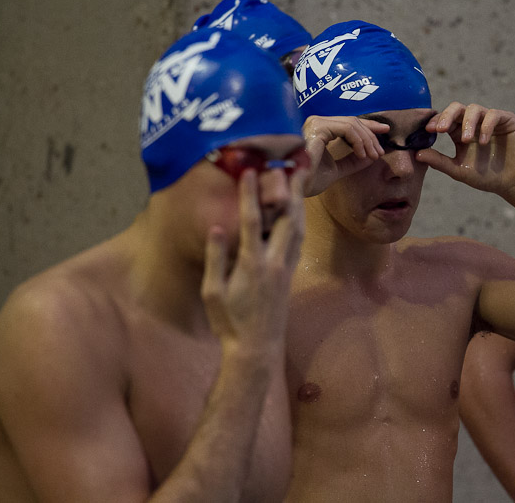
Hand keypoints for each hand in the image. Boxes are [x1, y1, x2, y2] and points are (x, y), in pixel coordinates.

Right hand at [200, 169, 306, 355]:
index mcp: (252, 264)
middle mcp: (274, 262)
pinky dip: (300, 222)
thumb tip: (217, 227)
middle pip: (287, 218)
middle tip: (295, 167)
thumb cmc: (229, 321)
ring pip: (298, 229)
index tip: (251, 171)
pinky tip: (299, 214)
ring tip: (301, 183)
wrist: (256, 347)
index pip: (253, 220)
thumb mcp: (212, 292)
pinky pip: (298, 242)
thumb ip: (216, 258)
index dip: (252, 194)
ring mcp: (286, 268)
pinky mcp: (290, 275)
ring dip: (300, 203)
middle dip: (290, 191)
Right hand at [301, 115, 386, 195]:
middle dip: (371, 135)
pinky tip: (362, 154)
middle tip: (380, 152)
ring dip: (367, 140)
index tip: (385, 131)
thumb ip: (352, 161)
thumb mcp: (337, 169)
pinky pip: (347, 129)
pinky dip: (359, 141)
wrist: (296, 187)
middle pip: (353, 121)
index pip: (349, 123)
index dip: (369, 126)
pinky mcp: (318, 127)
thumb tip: (372, 157)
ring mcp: (317, 123)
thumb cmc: (310, 179)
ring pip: (352, 124)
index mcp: (320, 129)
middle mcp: (317, 122)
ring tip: (373, 155)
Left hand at [415, 102, 514, 198]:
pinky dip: (486, 125)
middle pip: (457, 108)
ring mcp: (490, 120)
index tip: (428, 130)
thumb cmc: (486, 177)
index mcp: (459, 133)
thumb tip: (416, 154)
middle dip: (447, 115)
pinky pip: (494, 115)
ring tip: (466, 140)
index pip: (445, 120)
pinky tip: (482, 141)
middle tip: (441, 129)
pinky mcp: (506, 120)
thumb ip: (439, 161)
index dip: (436, 121)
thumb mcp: (458, 170)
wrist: (513, 183)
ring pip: (474, 109)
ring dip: (468, 123)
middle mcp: (473, 124)